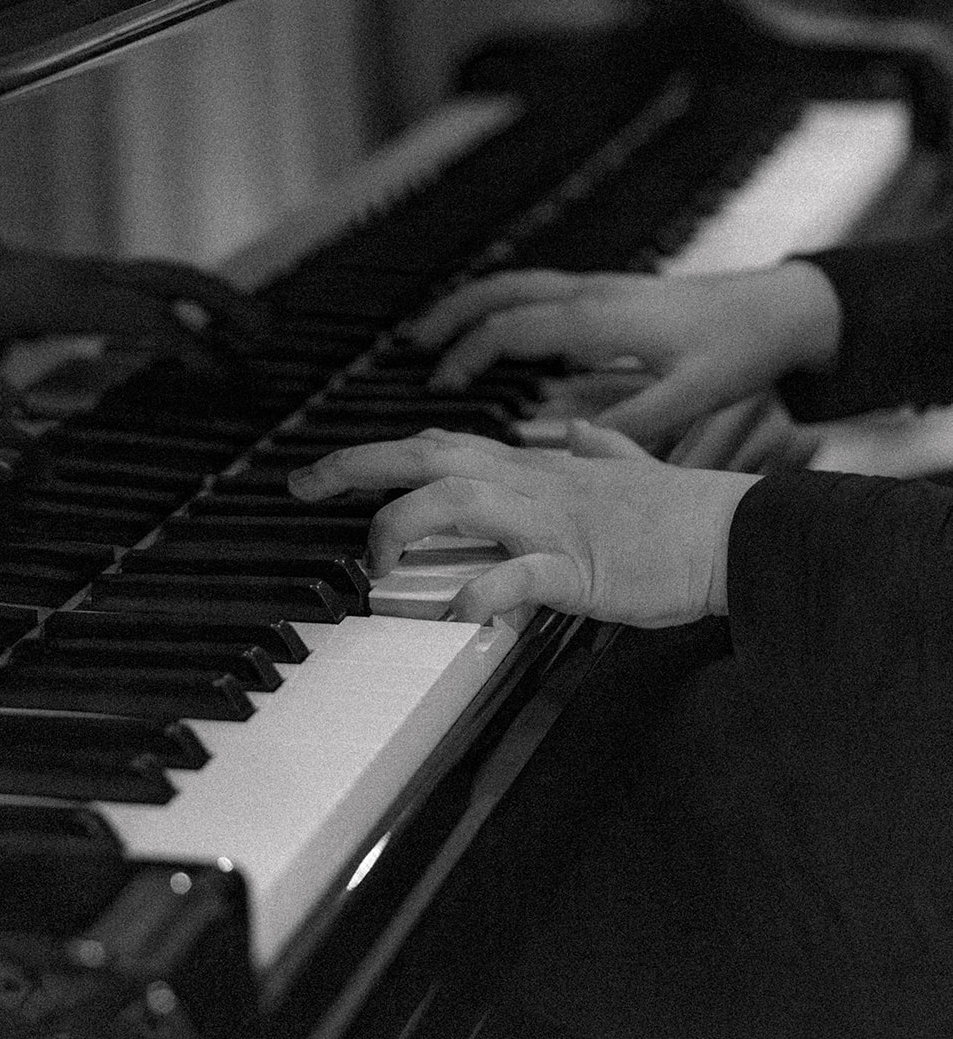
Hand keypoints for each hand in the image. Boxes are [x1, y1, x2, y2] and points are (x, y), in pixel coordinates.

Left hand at [0, 235, 261, 409]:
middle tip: (268, 333)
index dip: (183, 341)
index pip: (139, 314)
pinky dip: (198, 298)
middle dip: (223, 303)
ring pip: (171, 274)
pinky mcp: (103, 278)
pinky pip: (159, 282)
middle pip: (170, 279)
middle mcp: (90, 277)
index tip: (220, 371)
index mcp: (61, 297)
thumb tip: (20, 417)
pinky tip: (224, 324)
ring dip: (221, 296)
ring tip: (265, 329)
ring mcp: (99, 273)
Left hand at [289, 423, 756, 627]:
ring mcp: (555, 523)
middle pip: (431, 456)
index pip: (443, 445)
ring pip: (461, 501)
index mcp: (537, 467)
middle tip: (304, 484)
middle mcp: (534, 484)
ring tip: (376, 563)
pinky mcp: (581, 567)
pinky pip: (519, 575)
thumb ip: (600, 445)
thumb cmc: (679, 510)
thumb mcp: (629, 467)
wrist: (734, 532)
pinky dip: (481, 590)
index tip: (329, 469)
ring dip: (405, 524)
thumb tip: (580, 428)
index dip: (382, 452)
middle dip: (360, 465)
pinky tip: (455, 611)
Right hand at [410, 263, 840, 451]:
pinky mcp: (613, 291)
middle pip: (501, 292)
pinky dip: (506, 303)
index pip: (512, 328)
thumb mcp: (690, 394)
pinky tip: (504, 331)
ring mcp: (601, 287)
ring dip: (474, 304)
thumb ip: (632, 422)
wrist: (781, 306)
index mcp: (600, 319)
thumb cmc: (739, 348)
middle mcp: (592, 294)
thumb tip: (571, 446)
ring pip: (518, 283)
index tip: (439, 384)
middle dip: (451, 316)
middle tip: (413, 348)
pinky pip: (541, 288)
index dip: (468, 354)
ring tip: (440, 333)